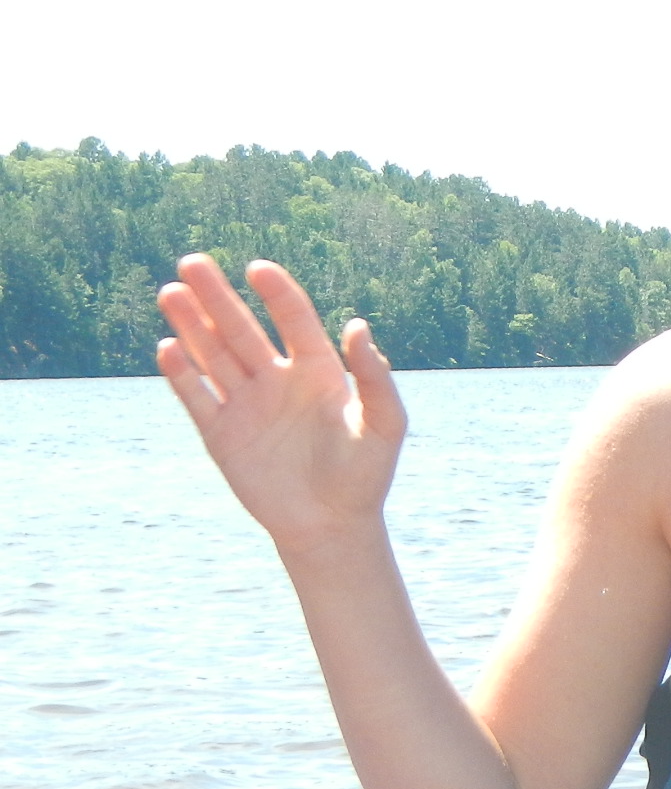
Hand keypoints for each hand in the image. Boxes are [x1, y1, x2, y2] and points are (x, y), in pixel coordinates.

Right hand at [156, 255, 404, 555]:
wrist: (331, 526)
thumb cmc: (365, 476)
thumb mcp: (384, 424)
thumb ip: (373, 376)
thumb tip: (357, 325)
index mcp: (317, 372)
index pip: (294, 320)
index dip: (276, 293)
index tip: (257, 269)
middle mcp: (277, 381)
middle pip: (240, 329)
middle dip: (217, 297)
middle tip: (193, 262)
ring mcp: (246, 405)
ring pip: (212, 355)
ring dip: (191, 325)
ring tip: (171, 291)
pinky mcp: (221, 434)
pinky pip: (197, 397)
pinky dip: (182, 374)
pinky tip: (169, 347)